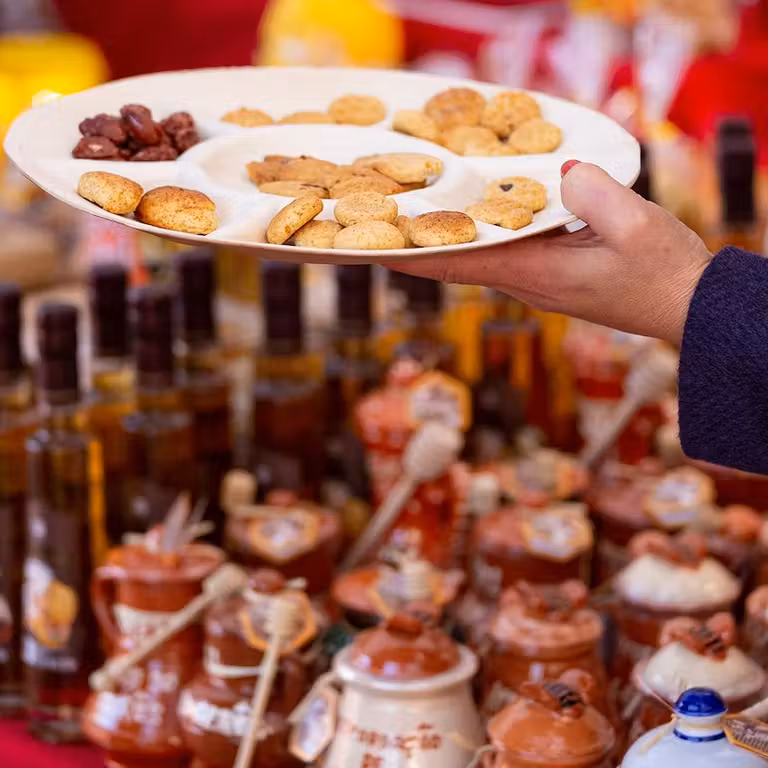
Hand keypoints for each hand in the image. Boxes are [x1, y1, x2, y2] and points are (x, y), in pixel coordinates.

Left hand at [388, 161, 712, 344]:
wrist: (687, 307)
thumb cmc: (665, 274)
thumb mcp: (637, 226)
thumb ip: (594, 192)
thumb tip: (560, 172)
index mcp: (536, 274)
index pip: (458, 262)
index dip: (412, 253)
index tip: (370, 246)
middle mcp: (527, 281)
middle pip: (459, 259)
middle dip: (419, 241)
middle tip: (382, 215)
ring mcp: (538, 281)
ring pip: (479, 256)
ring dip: (447, 237)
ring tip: (415, 210)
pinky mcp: (553, 275)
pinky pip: (505, 252)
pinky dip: (482, 234)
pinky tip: (478, 212)